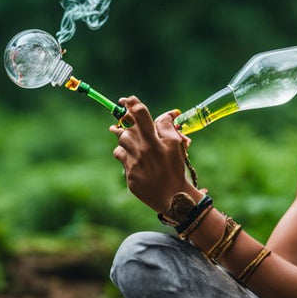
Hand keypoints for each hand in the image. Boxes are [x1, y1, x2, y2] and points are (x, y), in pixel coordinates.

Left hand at [109, 96, 196, 212]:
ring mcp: (133, 164)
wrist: (173, 197)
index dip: (132, 104)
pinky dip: (125, 154)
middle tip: (128, 121)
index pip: (140, 114)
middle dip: (126, 124)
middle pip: (126, 129)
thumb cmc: (176, 169)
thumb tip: (165, 114)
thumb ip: (167, 127)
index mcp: (154, 141)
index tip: (127, 100)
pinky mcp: (129, 175)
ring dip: (126, 139)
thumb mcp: (175, 145)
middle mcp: (141, 151)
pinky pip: (120, 157)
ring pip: (121, 142)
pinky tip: (133, 156)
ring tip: (135, 141)